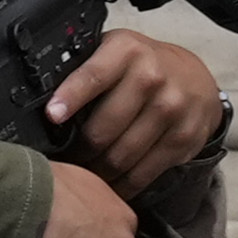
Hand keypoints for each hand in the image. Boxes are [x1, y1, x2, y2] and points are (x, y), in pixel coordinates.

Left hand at [50, 31, 231, 196]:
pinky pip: (143, 173)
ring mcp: (170, 109)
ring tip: (84, 176)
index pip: (94, 76)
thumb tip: (41, 97)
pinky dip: (122, 186)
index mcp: (126, 51)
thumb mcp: (115, 52)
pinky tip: (110, 186)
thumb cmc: (143, 67)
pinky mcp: (183, 138)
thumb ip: (84, 68)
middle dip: (78, 151)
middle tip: (64, 161)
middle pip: (103, 129)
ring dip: (97, 173)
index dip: (71, 97)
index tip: (53, 116)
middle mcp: (151, 77)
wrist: (195, 79)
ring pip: (120, 156)